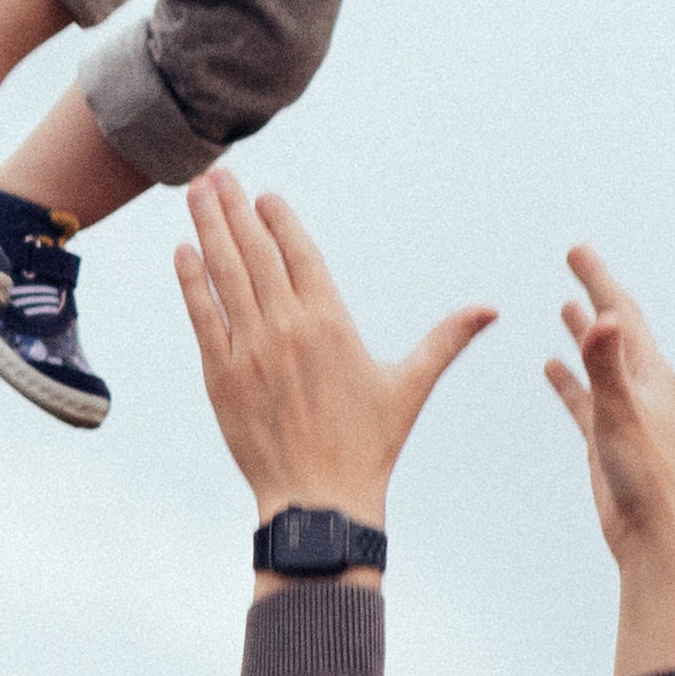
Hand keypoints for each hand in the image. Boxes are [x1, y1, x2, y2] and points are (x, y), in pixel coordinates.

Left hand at [175, 171, 492, 562]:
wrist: (319, 501)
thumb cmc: (368, 447)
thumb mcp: (409, 387)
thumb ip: (446, 340)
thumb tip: (492, 309)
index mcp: (332, 323)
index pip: (300, 254)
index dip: (279, 220)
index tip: (263, 195)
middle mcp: (287, 327)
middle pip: (255, 252)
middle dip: (233, 208)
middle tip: (216, 174)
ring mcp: (249, 349)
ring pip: (224, 274)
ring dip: (207, 229)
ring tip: (196, 193)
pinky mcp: (221, 376)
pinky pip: (202, 315)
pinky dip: (191, 280)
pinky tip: (183, 251)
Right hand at [546, 246, 674, 675]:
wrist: (656, 536)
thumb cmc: (648, 477)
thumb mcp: (622, 414)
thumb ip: (607, 366)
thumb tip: (602, 317)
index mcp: (651, 374)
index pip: (622, 313)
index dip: (599, 279)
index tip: (577, 250)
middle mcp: (641, 387)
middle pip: (614, 328)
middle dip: (595, 292)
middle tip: (577, 260)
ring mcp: (624, 412)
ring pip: (600, 362)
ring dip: (583, 332)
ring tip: (565, 305)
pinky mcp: (608, 439)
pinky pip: (584, 399)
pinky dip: (569, 380)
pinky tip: (550, 368)